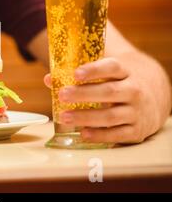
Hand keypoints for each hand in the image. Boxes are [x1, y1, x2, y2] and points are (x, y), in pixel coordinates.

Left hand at [44, 57, 161, 143]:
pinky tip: (83, 134)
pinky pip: (117, 134)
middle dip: (83, 94)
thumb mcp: (105, 73)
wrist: (153, 98)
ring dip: (86, 117)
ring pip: (111, 115)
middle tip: (62, 95)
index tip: (76, 73)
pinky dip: (100, 135)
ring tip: (64, 116)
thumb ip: (77, 75)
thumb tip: (48, 79)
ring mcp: (136, 111)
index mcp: (125, 71)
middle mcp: (133, 90)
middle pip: (108, 92)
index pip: (111, 67)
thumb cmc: (118, 82)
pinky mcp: (136, 130)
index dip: (94, 70)